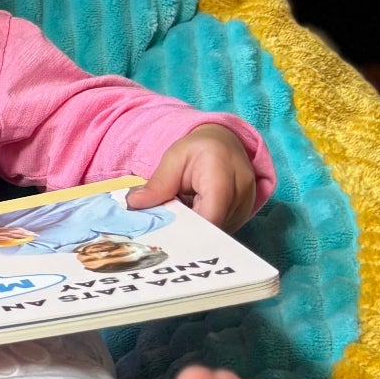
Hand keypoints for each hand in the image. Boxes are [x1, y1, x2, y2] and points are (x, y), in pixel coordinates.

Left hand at [128, 124, 258, 228]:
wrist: (225, 143)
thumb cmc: (199, 149)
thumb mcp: (174, 158)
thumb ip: (158, 183)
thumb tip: (134, 204)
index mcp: (222, 175)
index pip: (209, 217)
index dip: (186, 232)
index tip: (163, 235)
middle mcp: (240, 193)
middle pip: (211, 228)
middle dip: (185, 233)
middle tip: (162, 230)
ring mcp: (245, 207)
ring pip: (215, 232)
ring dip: (194, 230)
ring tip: (179, 215)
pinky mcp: (243, 216)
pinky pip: (219, 230)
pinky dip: (202, 228)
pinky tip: (191, 217)